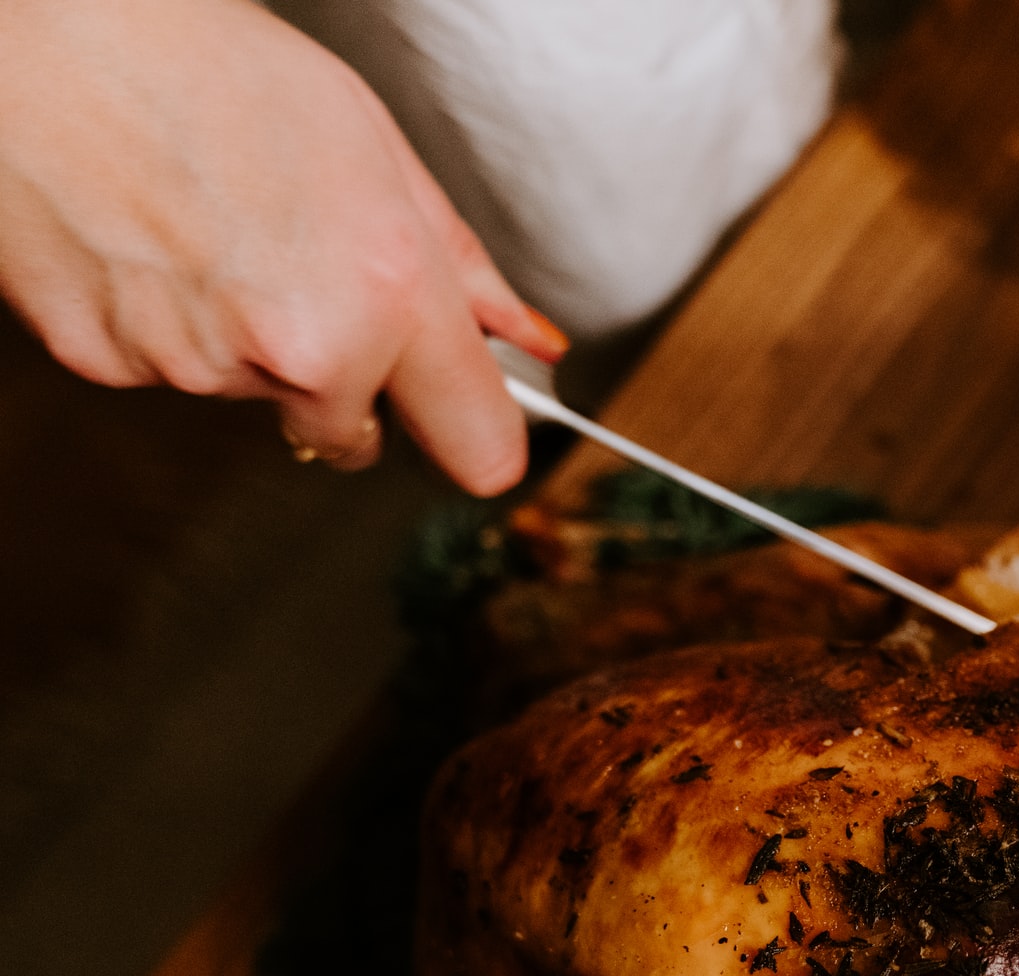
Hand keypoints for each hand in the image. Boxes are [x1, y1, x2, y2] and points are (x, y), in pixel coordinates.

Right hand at [0, 0, 564, 492]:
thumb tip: (522, 338)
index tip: (472, 419)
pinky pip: (169, 372)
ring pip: (257, 395)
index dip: (479, 433)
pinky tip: (153, 245)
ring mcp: (201, 366)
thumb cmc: (206, 65)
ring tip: (213, 230)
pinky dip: (168, 326)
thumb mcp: (373, 149)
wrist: (42, 36)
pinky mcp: (111, 366)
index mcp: (386, 292)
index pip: (479, 444)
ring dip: (250, 341)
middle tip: (301, 272)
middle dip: (346, 377)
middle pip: (353, 432)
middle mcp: (301, 347)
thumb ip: (458, 267)